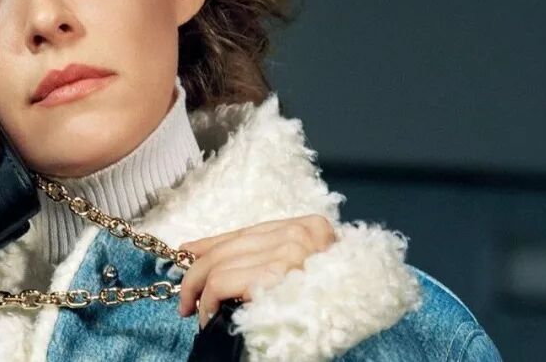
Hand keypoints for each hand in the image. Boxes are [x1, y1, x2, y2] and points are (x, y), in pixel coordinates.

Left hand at [176, 214, 335, 327]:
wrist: (360, 319)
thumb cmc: (331, 304)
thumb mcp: (301, 271)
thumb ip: (268, 259)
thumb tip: (214, 256)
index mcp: (309, 228)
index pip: (245, 232)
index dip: (210, 244)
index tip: (187, 252)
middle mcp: (299, 234)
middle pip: (228, 247)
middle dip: (195, 273)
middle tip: (185, 299)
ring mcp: (289, 252)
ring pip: (218, 264)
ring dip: (198, 292)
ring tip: (196, 313)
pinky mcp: (275, 275)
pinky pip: (221, 282)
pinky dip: (207, 302)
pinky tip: (208, 317)